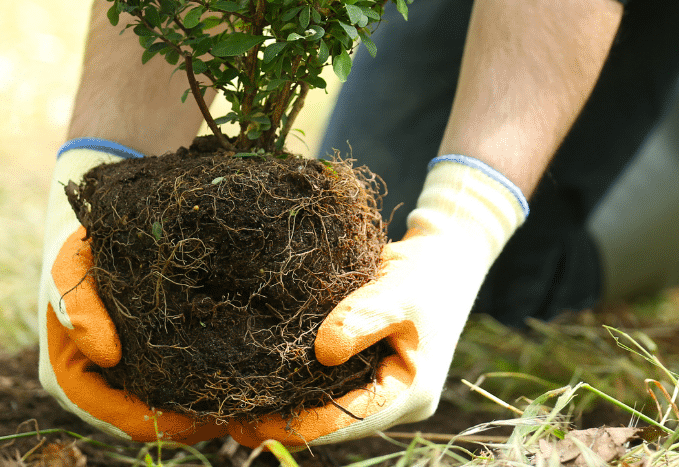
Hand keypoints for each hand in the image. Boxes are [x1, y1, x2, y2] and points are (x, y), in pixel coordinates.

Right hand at [38, 140, 228, 442]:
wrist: (95, 217)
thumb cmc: (80, 241)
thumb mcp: (70, 264)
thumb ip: (78, 305)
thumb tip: (107, 355)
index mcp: (69, 375)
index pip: (119, 418)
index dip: (162, 424)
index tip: (206, 417)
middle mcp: (96, 382)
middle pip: (147, 420)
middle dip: (190, 420)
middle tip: (239, 410)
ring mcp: (120, 372)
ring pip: (163, 405)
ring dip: (199, 405)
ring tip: (247, 395)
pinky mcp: (144, 354)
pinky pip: (173, 379)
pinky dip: (201, 379)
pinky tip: (237, 367)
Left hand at [229, 156, 527, 447]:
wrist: (446, 253)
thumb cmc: (427, 273)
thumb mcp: (399, 293)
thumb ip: (363, 318)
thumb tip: (321, 352)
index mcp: (410, 393)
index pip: (349, 420)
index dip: (302, 425)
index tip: (254, 423)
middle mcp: (395, 399)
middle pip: (336, 421)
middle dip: (288, 421)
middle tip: (232, 419)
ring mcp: (382, 384)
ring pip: (331, 405)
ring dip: (291, 404)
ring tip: (237, 405)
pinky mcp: (369, 365)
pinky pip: (332, 383)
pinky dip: (301, 382)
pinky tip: (264, 377)